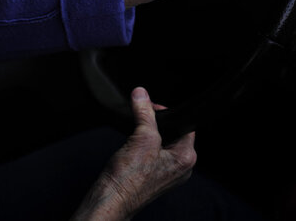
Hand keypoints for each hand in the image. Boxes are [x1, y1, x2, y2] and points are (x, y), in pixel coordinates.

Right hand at [71, 88, 196, 220]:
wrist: (110, 201)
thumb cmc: (128, 179)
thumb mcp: (141, 138)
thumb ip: (144, 113)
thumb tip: (142, 94)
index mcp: (186, 158)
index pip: (185, 126)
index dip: (167, 113)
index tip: (152, 107)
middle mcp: (180, 168)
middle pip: (172, 134)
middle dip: (155, 125)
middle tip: (141, 122)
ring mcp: (166, 174)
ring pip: (160, 144)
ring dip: (146, 136)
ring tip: (134, 140)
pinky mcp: (152, 177)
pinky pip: (151, 155)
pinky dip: (141, 148)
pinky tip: (130, 150)